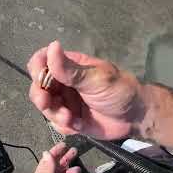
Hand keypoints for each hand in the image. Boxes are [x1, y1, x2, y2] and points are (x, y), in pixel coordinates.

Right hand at [27, 40, 143, 139]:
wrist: (135, 117)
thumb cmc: (119, 90)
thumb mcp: (96, 78)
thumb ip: (70, 69)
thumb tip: (52, 46)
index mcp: (69, 66)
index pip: (43, 61)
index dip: (37, 68)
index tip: (40, 78)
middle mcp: (64, 83)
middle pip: (38, 86)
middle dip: (40, 96)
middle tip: (47, 103)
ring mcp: (66, 101)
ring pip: (45, 107)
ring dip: (53, 113)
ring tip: (70, 118)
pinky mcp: (70, 119)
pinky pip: (56, 123)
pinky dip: (63, 125)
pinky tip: (78, 125)